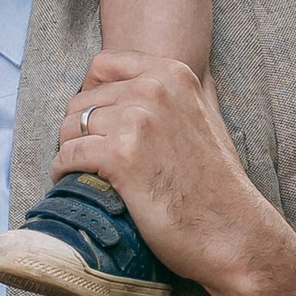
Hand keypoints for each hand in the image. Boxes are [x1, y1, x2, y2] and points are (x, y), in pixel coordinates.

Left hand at [58, 51, 295, 295]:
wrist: (232, 232)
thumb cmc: (218, 184)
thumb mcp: (210, 119)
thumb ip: (192, 94)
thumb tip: (198, 74)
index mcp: (172, 75)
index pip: (103, 64)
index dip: (90, 93)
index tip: (94, 120)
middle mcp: (154, 90)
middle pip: (81, 99)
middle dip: (77, 130)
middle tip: (85, 156)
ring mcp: (136, 121)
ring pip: (69, 127)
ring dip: (68, 152)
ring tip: (79, 172)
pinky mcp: (119, 155)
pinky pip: (67, 155)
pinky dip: (63, 172)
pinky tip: (73, 184)